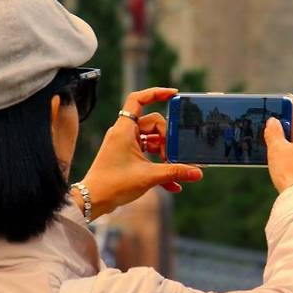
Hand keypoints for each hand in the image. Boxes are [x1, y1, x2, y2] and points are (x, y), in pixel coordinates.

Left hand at [72, 87, 202, 219]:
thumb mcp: (149, 176)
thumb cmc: (114, 184)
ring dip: (164, 153)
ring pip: (152, 140)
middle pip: (153, 124)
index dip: (156, 93)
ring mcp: (125, 145)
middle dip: (167, 139)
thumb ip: (175, 172)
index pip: (138, 99)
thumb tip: (198, 173)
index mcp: (125, 129)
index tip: (174, 94)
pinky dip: (158, 166)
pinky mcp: (126, 157)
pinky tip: (173, 184)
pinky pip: (147, 155)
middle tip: (173, 156)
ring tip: (173, 168)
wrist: (94, 200)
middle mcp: (124, 133)